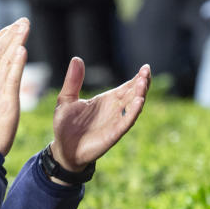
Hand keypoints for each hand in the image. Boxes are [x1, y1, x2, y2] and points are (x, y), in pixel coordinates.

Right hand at [0, 18, 28, 155]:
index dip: (0, 38)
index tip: (10, 27)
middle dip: (10, 34)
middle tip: (22, 21)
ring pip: (5, 61)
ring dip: (15, 42)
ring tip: (24, 27)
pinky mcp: (7, 100)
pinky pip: (12, 78)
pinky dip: (16, 62)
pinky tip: (22, 49)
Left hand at [50, 60, 150, 175]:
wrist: (63, 149)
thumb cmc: (66, 125)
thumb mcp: (66, 99)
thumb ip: (73, 81)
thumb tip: (76, 59)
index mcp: (106, 100)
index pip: (126, 87)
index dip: (137, 78)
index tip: (145, 68)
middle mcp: (114, 110)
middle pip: (133, 94)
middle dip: (141, 83)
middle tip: (146, 72)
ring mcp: (115, 122)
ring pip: (133, 107)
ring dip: (139, 95)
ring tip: (143, 83)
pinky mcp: (113, 134)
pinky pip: (126, 122)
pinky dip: (133, 113)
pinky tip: (139, 102)